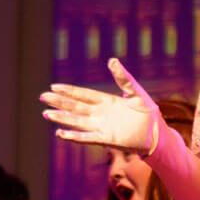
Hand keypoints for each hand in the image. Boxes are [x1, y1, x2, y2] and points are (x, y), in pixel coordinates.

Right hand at [40, 57, 158, 154]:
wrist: (156, 132)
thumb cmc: (148, 111)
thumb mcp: (135, 91)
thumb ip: (123, 77)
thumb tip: (112, 60)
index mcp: (107, 101)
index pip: (83, 95)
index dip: (69, 91)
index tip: (54, 86)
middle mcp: (101, 114)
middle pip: (76, 107)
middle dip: (60, 102)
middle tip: (43, 97)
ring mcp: (102, 127)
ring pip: (77, 122)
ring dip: (62, 118)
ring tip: (46, 113)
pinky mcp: (106, 139)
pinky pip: (86, 137)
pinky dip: (73, 136)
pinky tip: (60, 133)